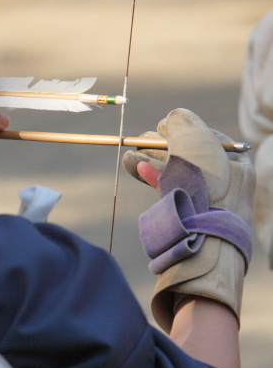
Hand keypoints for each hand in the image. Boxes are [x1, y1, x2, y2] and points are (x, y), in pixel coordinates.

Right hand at [123, 108, 255, 333]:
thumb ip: (183, 125)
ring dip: (152, 162)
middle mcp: (226, 184)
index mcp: (238, 165)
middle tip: (139, 143)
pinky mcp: (191, 222)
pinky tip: (138, 169)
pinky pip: (171, 194)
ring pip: (176, 175)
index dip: (181, 131)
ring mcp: (209, 205)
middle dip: (161, 148)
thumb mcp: (195, 145)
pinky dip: (154, 180)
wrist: (203, 247)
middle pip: (189, 157)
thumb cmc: (207, 191)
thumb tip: (172, 120)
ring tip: (130, 157)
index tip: (160, 130)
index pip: (208, 139)